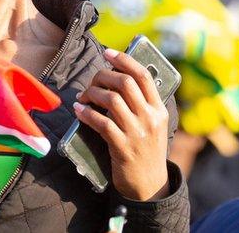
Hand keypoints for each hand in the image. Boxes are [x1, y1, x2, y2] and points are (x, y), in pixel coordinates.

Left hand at [74, 49, 169, 200]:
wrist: (149, 185)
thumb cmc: (146, 150)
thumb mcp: (153, 125)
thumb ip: (141, 104)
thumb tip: (115, 79)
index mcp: (159, 109)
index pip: (143, 75)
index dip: (125, 60)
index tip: (109, 53)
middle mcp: (150, 118)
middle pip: (124, 83)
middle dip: (103, 76)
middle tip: (91, 83)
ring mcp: (137, 133)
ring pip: (111, 100)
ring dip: (92, 94)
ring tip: (83, 97)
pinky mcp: (122, 147)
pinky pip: (101, 123)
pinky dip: (86, 113)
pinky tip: (79, 111)